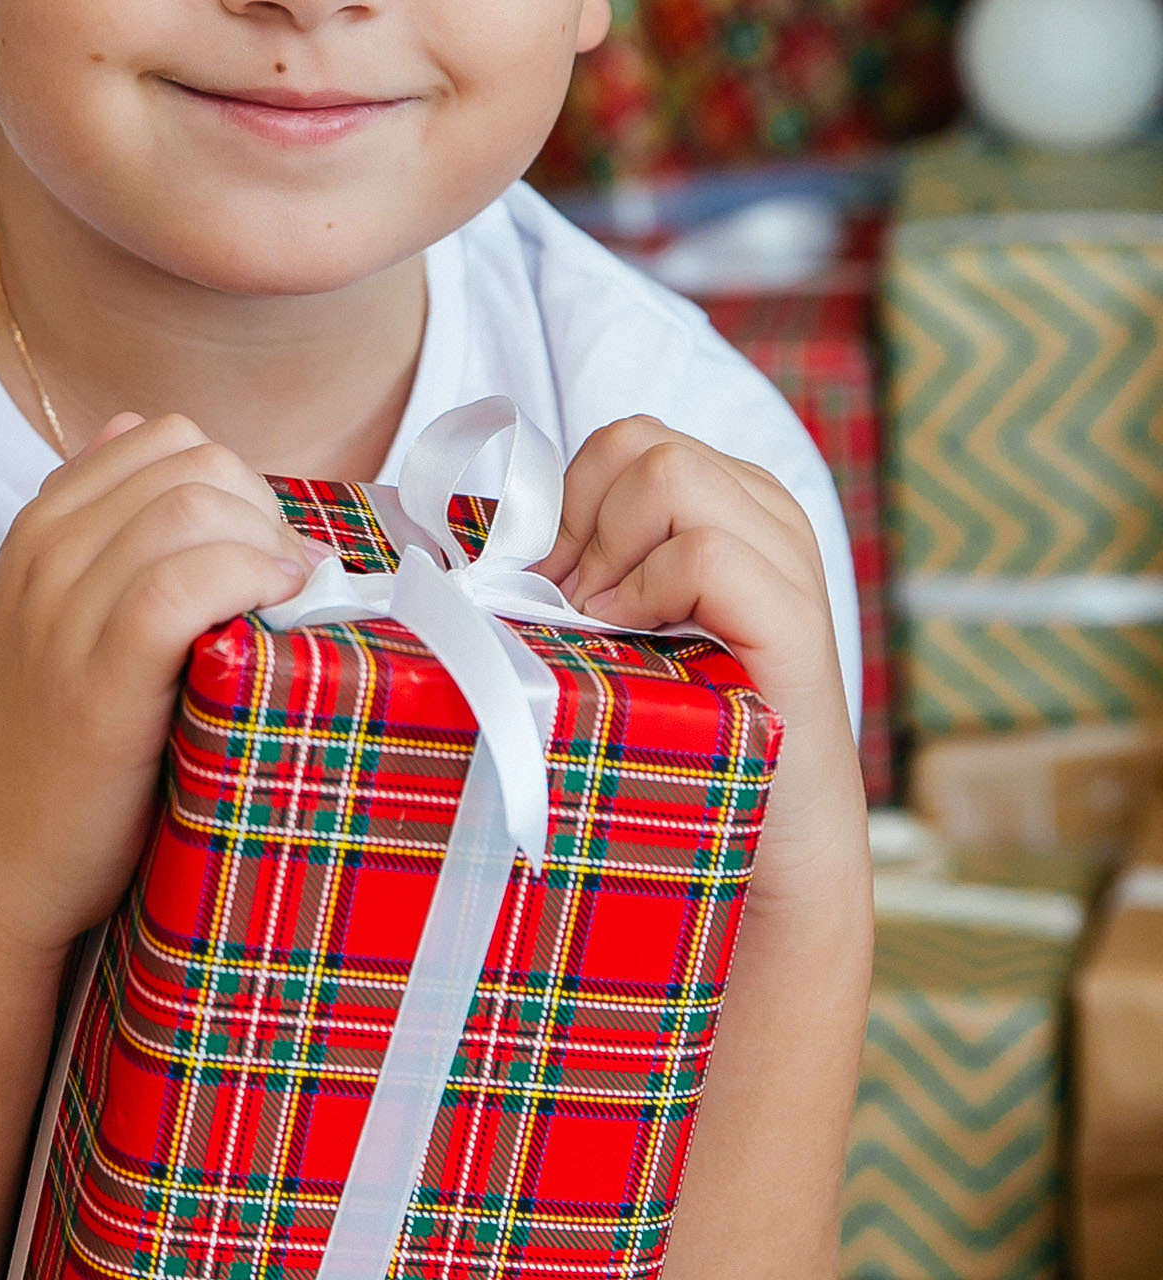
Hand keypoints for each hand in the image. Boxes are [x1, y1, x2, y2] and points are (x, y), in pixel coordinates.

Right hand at [0, 414, 314, 960]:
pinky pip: (186, 584)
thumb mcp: (31, 622)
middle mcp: (42, 560)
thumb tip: (143, 443)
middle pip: (191, 465)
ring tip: (289, 606)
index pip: (158, 438)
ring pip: (193, 508)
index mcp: (32, 537)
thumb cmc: (22, 761)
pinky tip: (276, 617)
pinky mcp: (99, 683)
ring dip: (268, 544)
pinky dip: (250, 580)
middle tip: (286, 583)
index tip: (261, 546)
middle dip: (262, 508)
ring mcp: (63, 617)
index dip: (232, 480)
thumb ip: (83, 538)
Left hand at [538, 418, 865, 900]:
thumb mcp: (623, 629)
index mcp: (728, 500)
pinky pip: (703, 551)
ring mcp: (787, 558)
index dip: (565, 503)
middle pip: (637, 444)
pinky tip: (633, 641)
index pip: (623, 441)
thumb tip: (481, 546)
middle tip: (569, 608)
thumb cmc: (685, 731)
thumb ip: (585, 569)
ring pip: (667, 475)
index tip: (547, 583)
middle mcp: (765, 512)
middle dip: (578, 522)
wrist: (776, 838)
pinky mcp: (797, 617)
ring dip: (607, 554)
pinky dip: (647, 591)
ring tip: (602, 627)